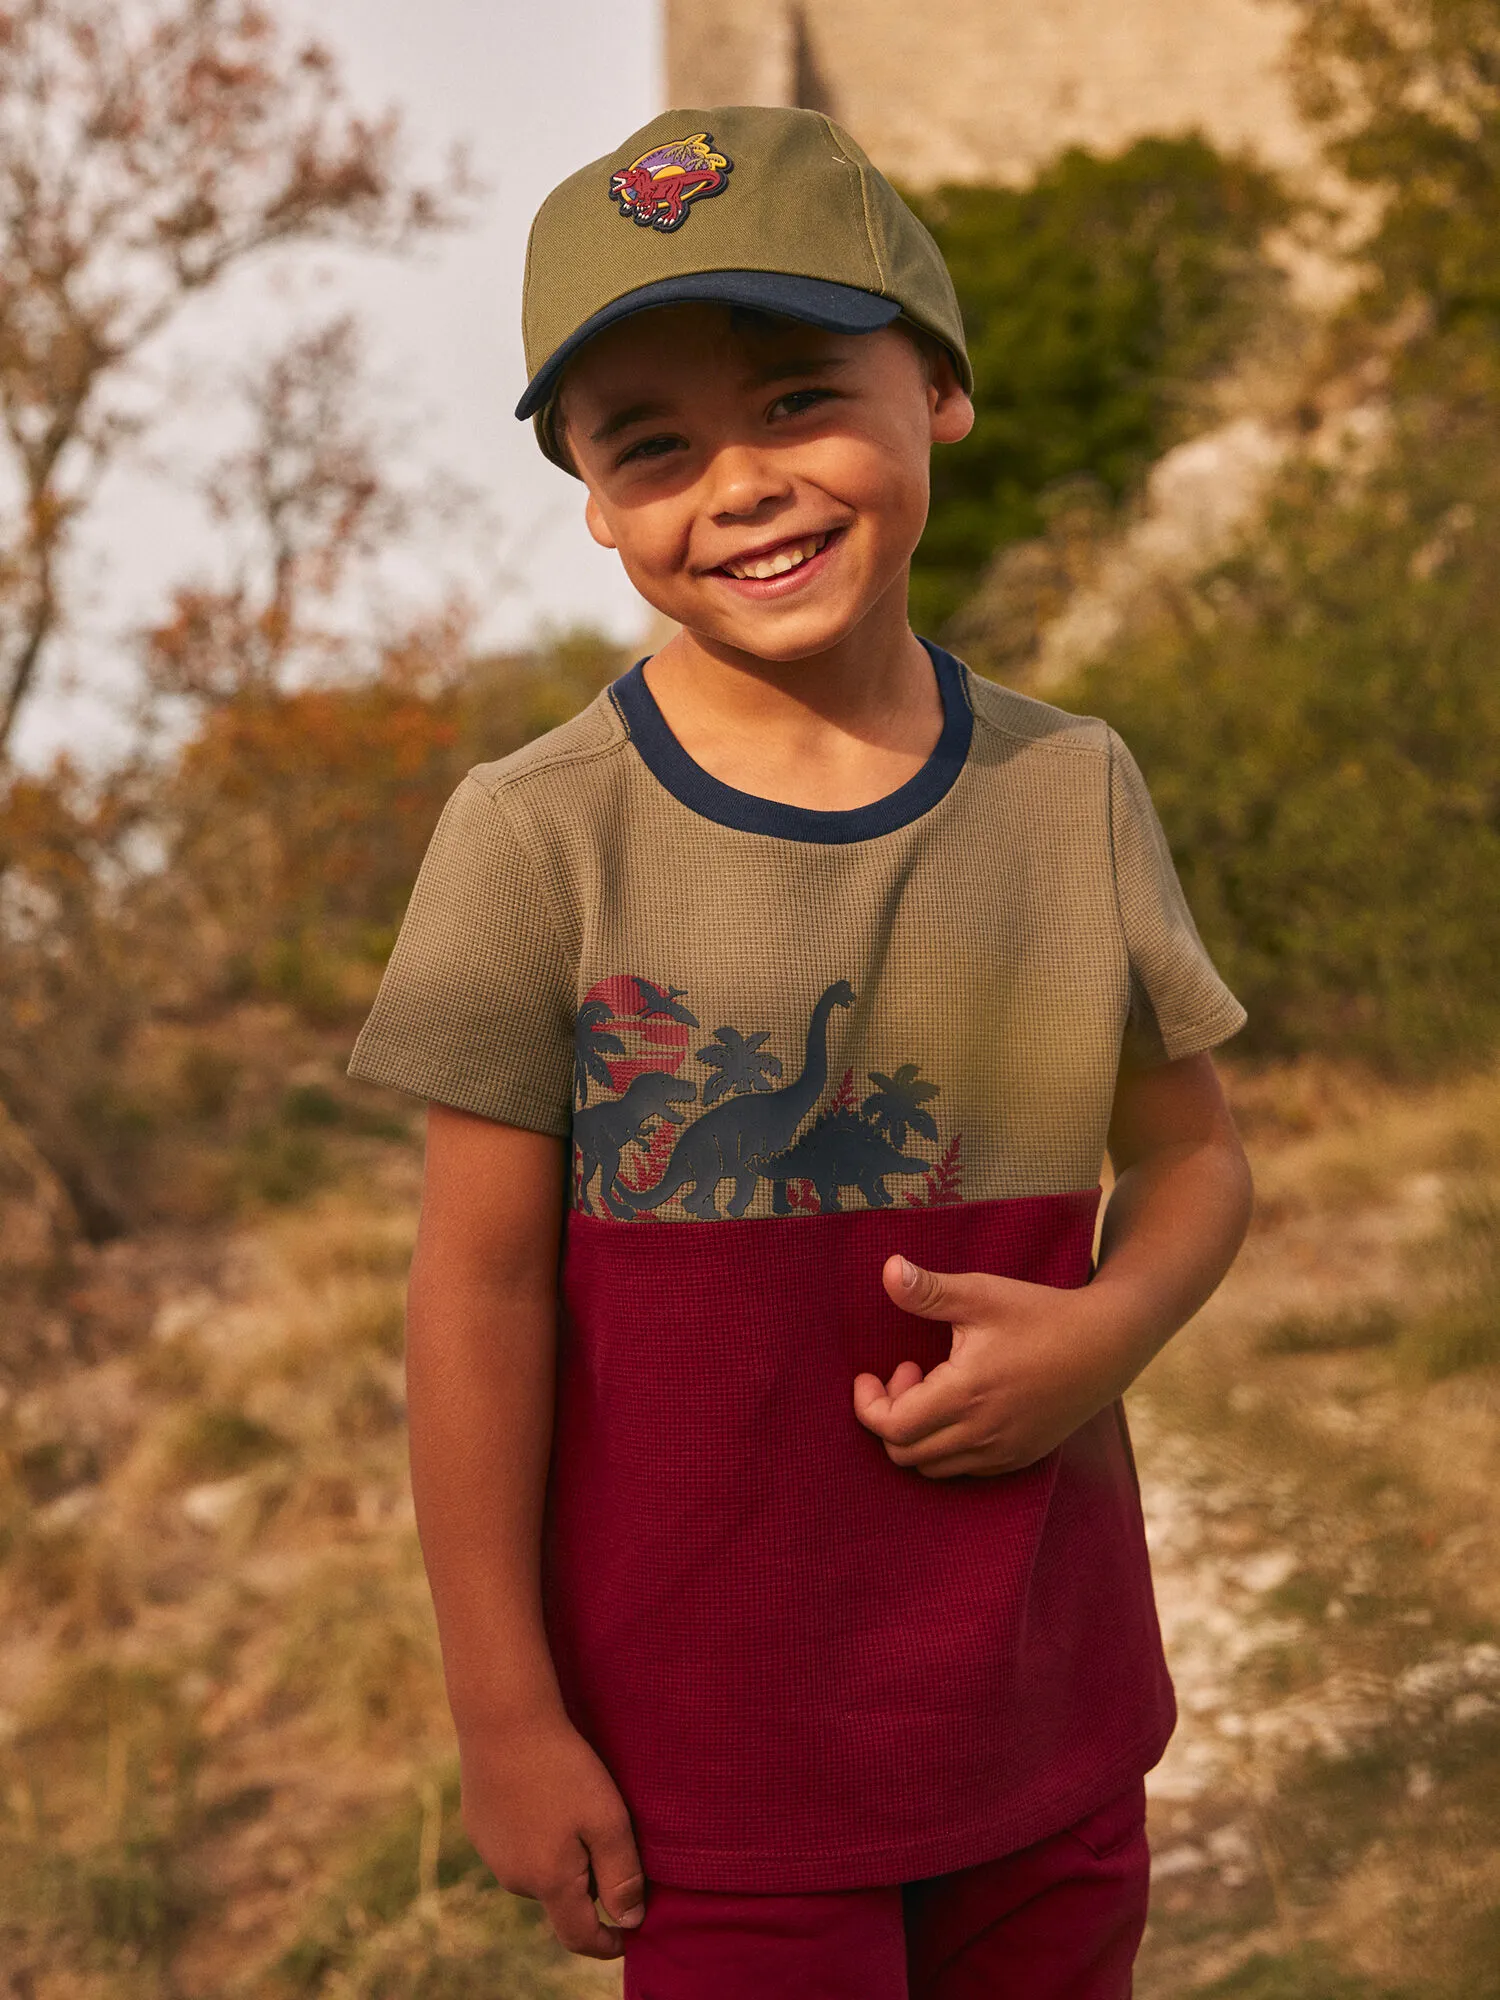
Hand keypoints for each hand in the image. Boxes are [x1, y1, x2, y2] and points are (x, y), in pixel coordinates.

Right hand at [457, 1708, 645, 1958]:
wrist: (503, 1720)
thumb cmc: (563, 1768)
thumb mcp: (607, 1819)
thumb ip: (622, 1876)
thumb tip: (630, 1922)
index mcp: (548, 1882)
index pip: (579, 1936)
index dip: (607, 1943)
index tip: (627, 1936)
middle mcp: (513, 1878)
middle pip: (560, 1898)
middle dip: (587, 1883)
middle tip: (607, 1834)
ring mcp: (490, 1853)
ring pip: (537, 1870)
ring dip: (560, 1856)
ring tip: (574, 1806)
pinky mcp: (477, 1826)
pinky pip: (515, 1844)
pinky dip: (534, 1833)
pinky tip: (542, 1793)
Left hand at [852, 1255, 1133, 1477]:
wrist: (1108, 1343)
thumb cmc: (1041, 1314)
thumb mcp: (981, 1293)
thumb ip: (928, 1290)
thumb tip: (886, 1268)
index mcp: (965, 1396)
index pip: (891, 1428)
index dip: (869, 1404)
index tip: (871, 1372)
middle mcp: (982, 1434)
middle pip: (905, 1454)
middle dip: (891, 1415)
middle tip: (909, 1372)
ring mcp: (1003, 1452)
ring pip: (933, 1467)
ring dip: (918, 1433)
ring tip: (934, 1387)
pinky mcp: (1021, 1457)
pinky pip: (965, 1469)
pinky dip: (946, 1446)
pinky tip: (961, 1406)